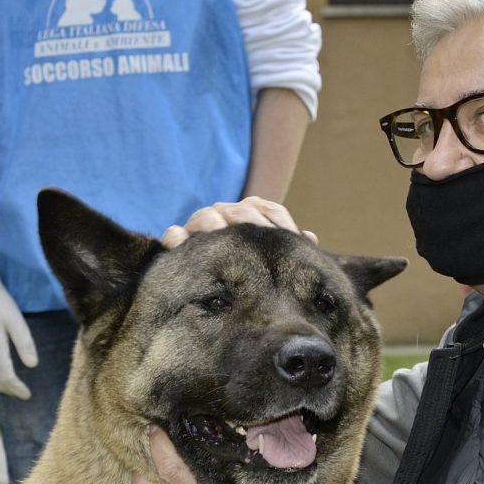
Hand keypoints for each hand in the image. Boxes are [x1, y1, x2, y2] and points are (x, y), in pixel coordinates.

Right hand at [161, 196, 317, 248]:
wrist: (211, 273)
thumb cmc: (251, 262)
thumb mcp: (272, 253)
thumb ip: (289, 243)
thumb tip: (310, 239)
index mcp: (251, 211)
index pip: (270, 211)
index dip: (281, 226)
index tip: (291, 241)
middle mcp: (226, 212)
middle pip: (239, 212)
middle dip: (251, 225)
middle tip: (259, 246)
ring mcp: (200, 223)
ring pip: (207, 217)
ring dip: (214, 226)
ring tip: (220, 239)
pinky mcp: (178, 238)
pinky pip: (174, 234)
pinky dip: (177, 238)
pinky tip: (181, 246)